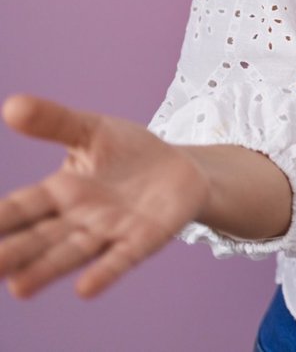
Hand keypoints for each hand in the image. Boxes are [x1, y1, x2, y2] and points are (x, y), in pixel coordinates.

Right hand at [0, 95, 206, 298]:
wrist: (181, 169)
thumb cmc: (128, 153)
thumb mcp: (91, 130)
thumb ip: (55, 122)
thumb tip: (12, 105)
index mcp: (60, 192)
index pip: (20, 209)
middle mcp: (78, 218)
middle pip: (40, 237)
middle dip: (14, 251)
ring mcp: (111, 231)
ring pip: (73, 252)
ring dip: (47, 269)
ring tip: (19, 287)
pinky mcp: (145, 238)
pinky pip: (122, 257)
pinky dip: (105, 272)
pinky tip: (86, 289)